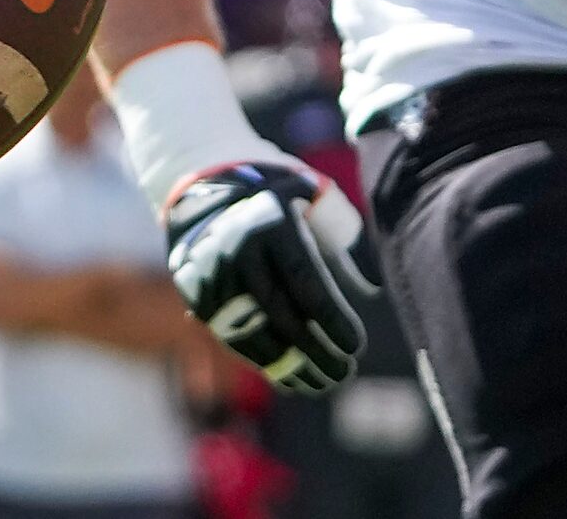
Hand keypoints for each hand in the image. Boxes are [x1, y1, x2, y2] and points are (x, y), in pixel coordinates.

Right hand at [163, 161, 370, 394]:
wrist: (201, 184)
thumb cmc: (272, 193)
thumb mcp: (307, 195)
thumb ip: (337, 233)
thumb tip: (370, 290)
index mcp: (270, 225)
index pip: (307, 284)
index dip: (333, 321)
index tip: (356, 347)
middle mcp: (238, 253)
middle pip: (283, 318)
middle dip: (317, 353)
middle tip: (345, 372)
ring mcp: (213, 277)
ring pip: (256, 336)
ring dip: (292, 368)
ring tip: (322, 382)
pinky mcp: (197, 296)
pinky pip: (232, 338)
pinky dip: (263, 363)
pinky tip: (289, 377)